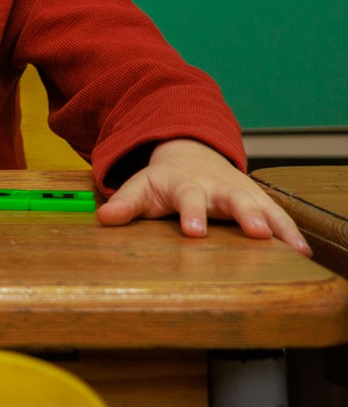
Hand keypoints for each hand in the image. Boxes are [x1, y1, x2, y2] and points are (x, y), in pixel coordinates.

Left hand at [97, 137, 309, 253]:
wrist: (191, 154)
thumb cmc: (164, 180)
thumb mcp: (141, 187)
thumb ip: (124, 203)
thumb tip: (103, 220)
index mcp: (187, 185)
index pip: (188, 199)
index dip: (192, 215)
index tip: (195, 232)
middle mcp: (218, 188)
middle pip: (235, 200)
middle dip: (246, 215)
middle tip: (256, 232)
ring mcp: (242, 193)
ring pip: (262, 207)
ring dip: (275, 225)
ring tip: (292, 248)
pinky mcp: (259, 201)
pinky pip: (278, 216)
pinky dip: (291, 232)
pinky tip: (303, 253)